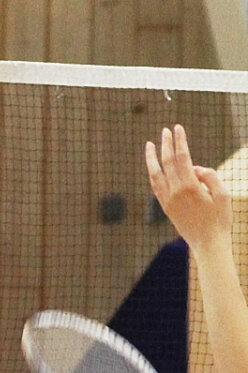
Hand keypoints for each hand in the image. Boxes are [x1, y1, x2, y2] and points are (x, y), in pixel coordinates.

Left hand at [147, 124, 230, 249]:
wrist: (208, 244)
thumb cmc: (220, 220)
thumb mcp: (223, 195)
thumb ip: (210, 177)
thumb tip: (195, 168)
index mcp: (190, 186)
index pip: (182, 157)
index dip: (179, 141)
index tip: (178, 128)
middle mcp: (174, 192)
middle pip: (167, 162)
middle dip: (166, 144)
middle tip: (166, 130)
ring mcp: (167, 200)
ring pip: (155, 173)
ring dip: (152, 157)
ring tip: (150, 144)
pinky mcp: (165, 207)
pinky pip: (155, 186)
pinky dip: (153, 173)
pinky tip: (153, 166)